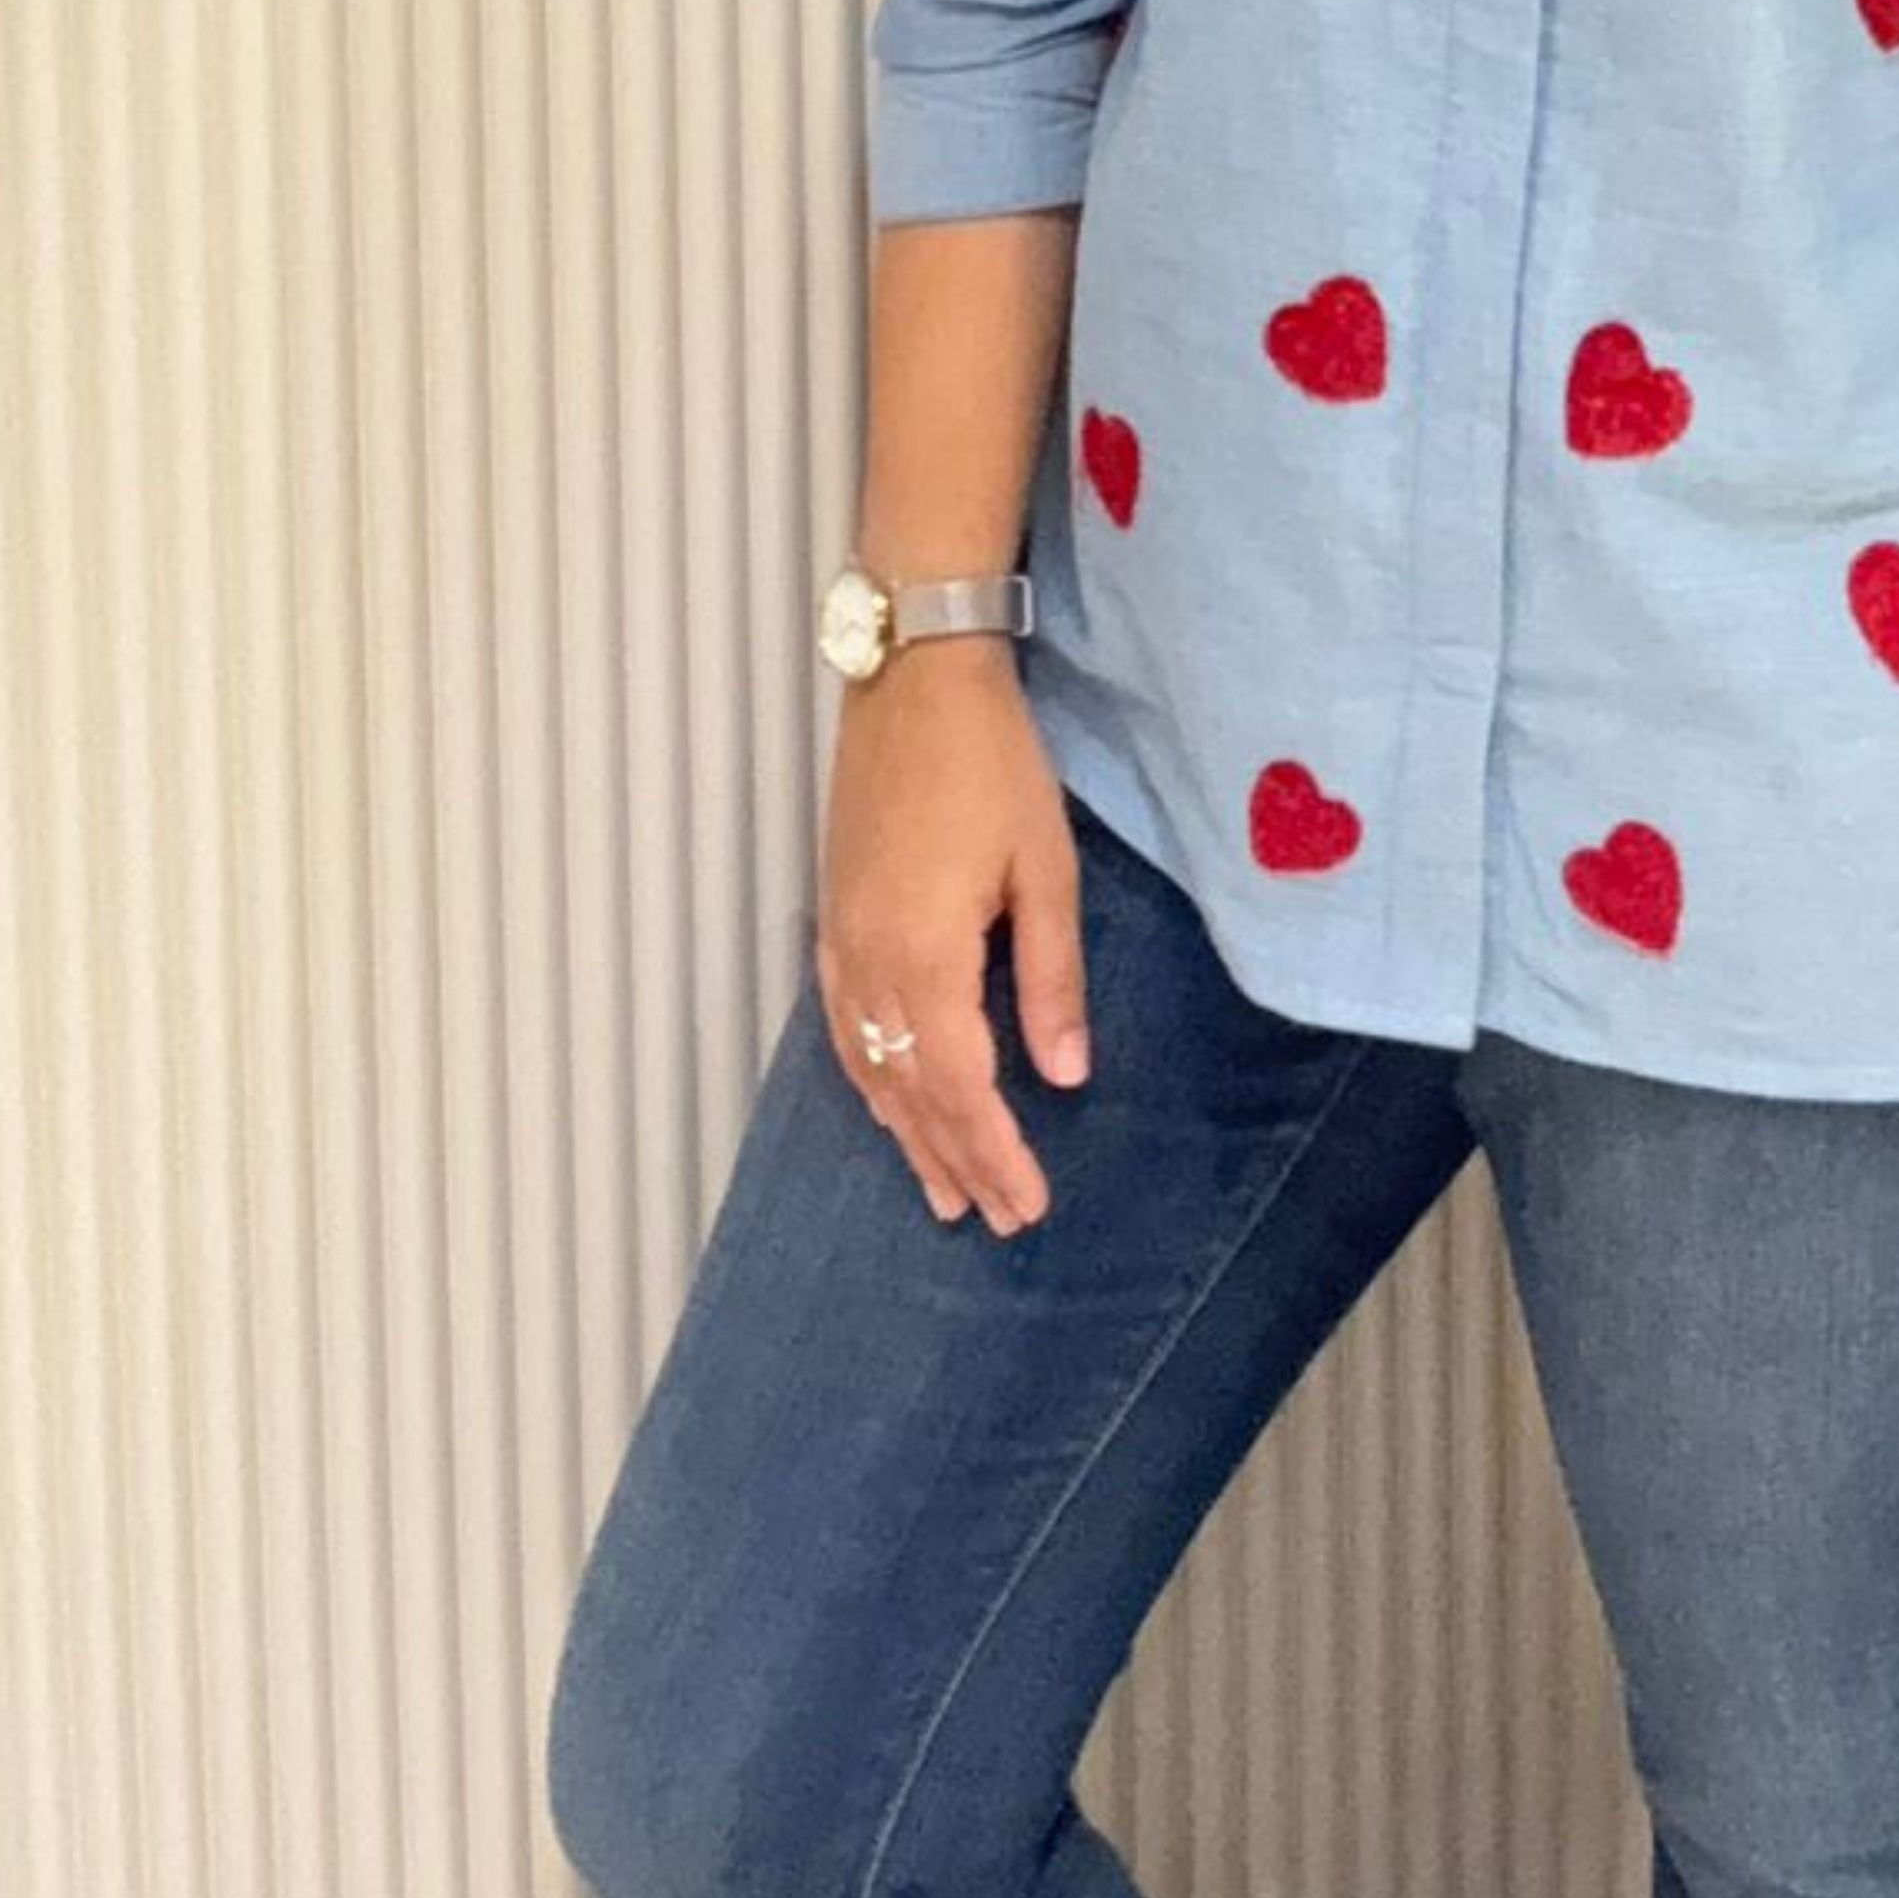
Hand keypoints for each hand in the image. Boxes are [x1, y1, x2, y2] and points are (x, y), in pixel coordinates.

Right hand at [816, 652, 1093, 1239]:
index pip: (957, 1087)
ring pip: (868, 1067)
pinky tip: (884, 1101)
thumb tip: (1064, 1074)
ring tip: (941, 1192)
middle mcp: (869, 965)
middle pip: (909, 1090)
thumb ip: (1052, 977)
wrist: (914, 679)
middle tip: (995, 1218)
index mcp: (924, 958)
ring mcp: (841, 942)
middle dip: (954, 1157)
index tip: (1026, 1204)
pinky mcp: (834, 917)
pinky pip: (843, 1026)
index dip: (992, 1151)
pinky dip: (867, 1078)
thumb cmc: (993, 766)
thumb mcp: (1045, 868)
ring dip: (905, 1133)